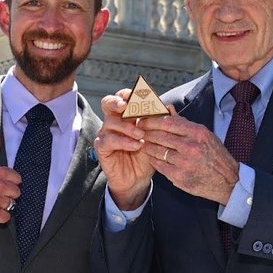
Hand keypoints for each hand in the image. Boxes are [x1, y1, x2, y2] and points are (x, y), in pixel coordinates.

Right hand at [93, 90, 155, 209]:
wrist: (138, 179)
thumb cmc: (147, 155)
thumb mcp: (157, 138)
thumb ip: (163, 122)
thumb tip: (170, 107)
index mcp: (126, 115)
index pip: (123, 97)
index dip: (130, 93)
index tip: (141, 95)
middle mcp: (114, 122)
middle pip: (108, 103)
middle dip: (118, 101)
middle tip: (128, 106)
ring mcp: (106, 134)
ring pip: (110, 121)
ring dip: (128, 126)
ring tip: (141, 136)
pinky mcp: (102, 148)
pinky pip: (108, 140)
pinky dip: (123, 141)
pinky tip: (136, 145)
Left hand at [141, 114, 240, 204]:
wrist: (227, 181)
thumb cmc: (215, 155)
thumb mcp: (205, 135)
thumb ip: (185, 122)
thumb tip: (167, 108)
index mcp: (198, 133)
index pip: (168, 122)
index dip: (152, 120)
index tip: (144, 119)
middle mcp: (191, 147)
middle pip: (160, 136)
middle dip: (146, 132)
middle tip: (138, 130)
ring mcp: (185, 163)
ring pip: (158, 151)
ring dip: (147, 146)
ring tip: (142, 142)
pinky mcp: (180, 177)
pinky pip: (160, 166)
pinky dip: (153, 160)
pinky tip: (150, 156)